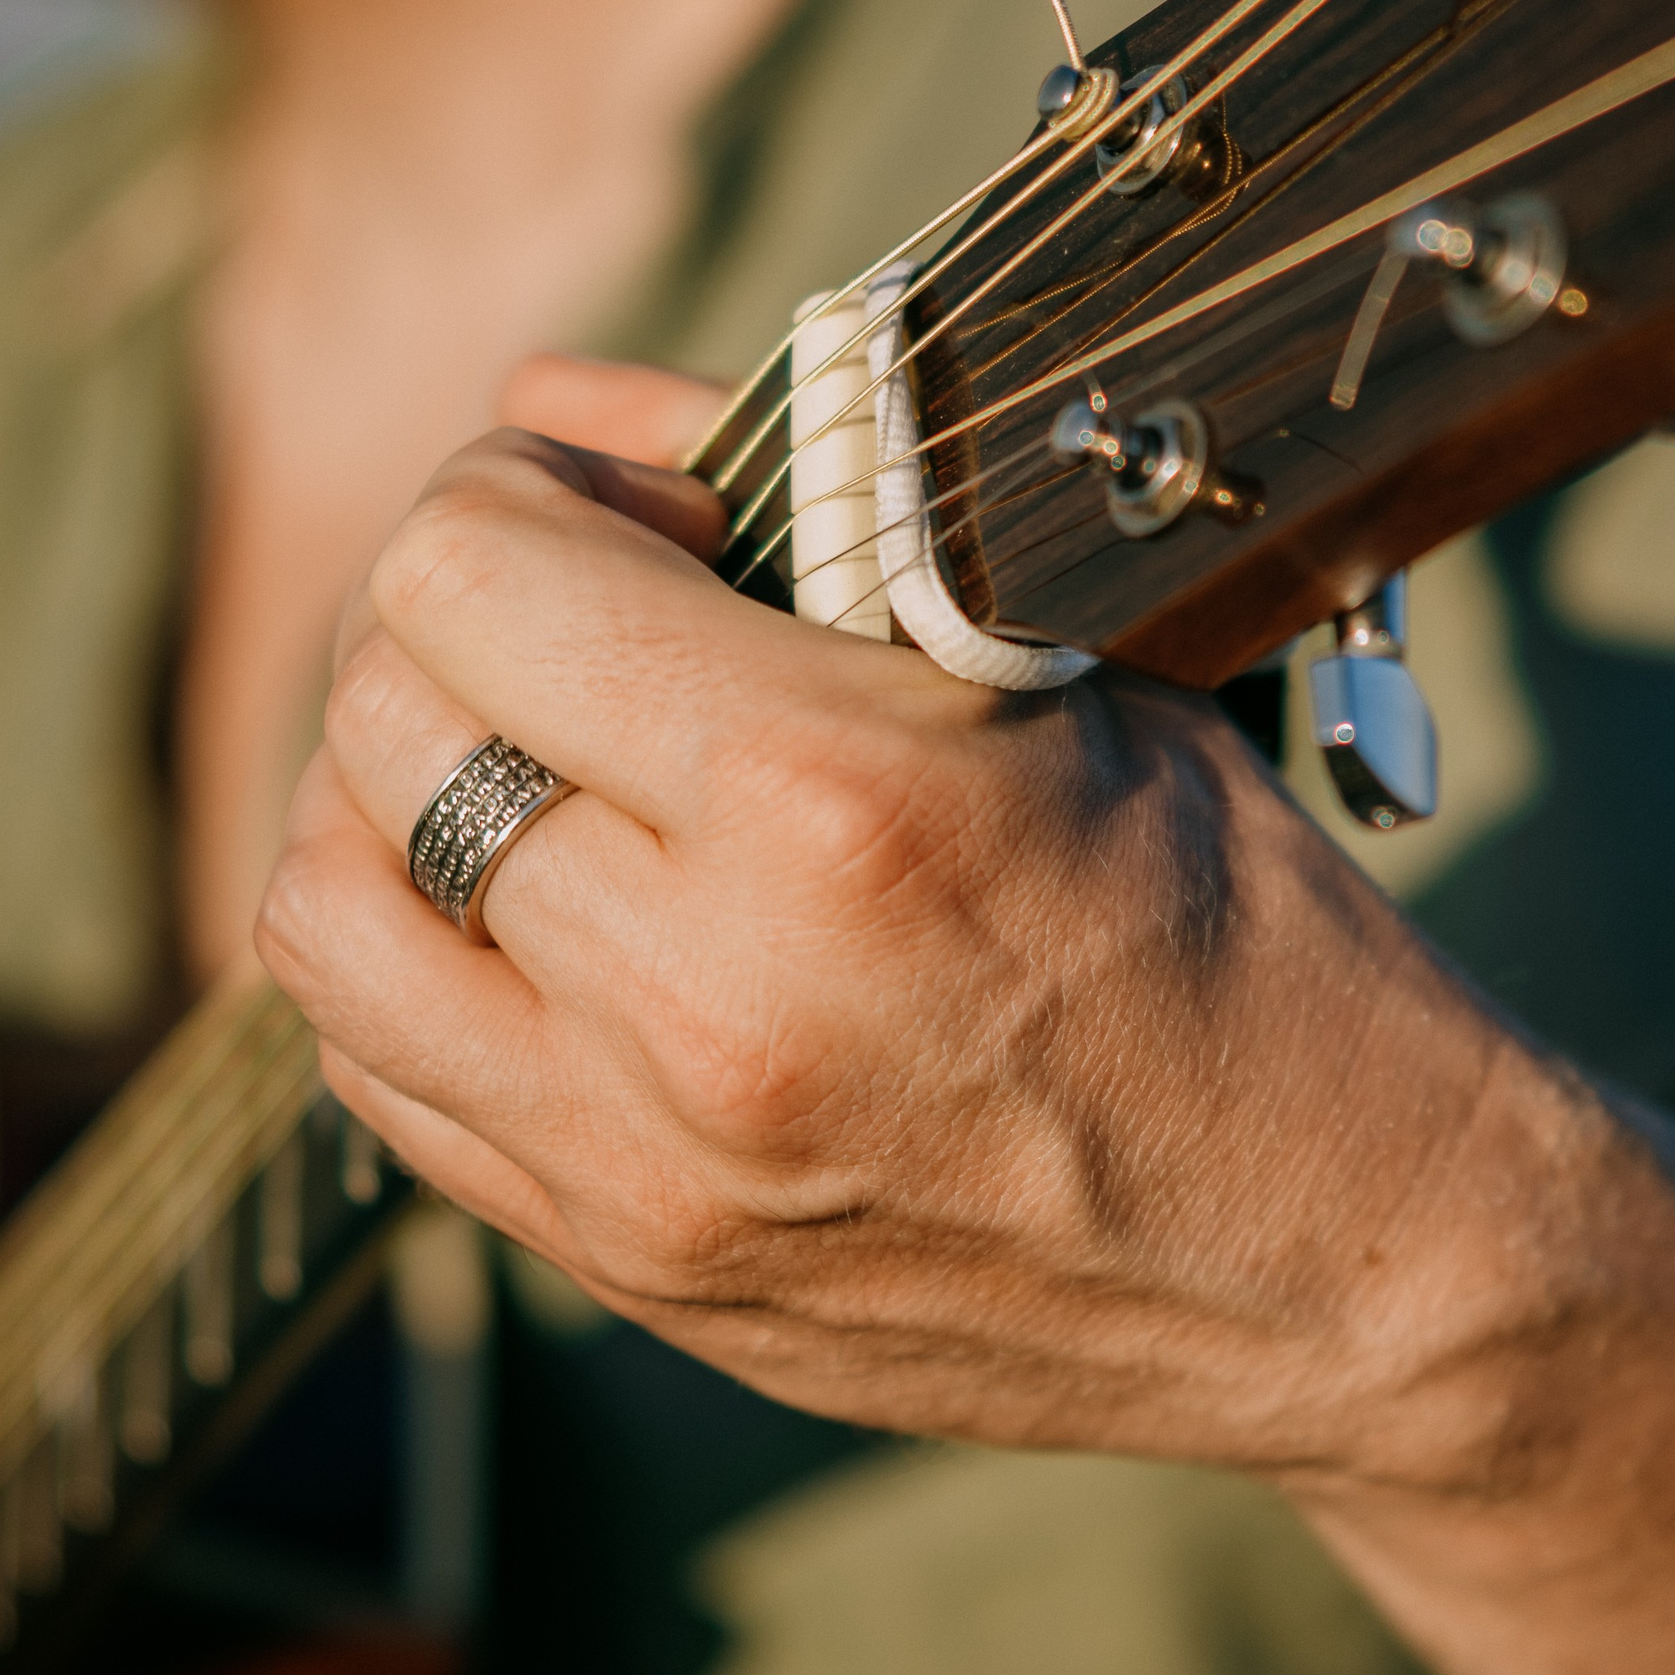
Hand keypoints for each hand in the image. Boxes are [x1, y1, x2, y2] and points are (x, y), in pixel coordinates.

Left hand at [258, 369, 1516, 1469]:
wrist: (1353, 1266)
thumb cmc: (1246, 931)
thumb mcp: (1065, 667)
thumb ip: (799, 519)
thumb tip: (564, 405)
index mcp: (834, 804)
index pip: (469, 574)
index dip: (518, 485)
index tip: (621, 498)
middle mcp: (705, 998)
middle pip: (376, 719)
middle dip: (455, 613)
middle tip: (575, 604)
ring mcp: (646, 1162)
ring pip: (320, 907)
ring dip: (387, 788)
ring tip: (525, 753)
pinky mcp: (629, 1268)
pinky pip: (385, 1072)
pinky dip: (414, 953)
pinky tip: (534, 908)